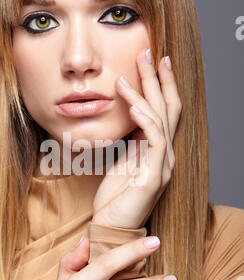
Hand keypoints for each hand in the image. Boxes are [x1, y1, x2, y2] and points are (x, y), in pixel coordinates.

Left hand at [92, 50, 181, 228]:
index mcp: (158, 151)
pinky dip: (144, 118)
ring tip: (132, 70)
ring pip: (161, 119)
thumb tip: (128, 114)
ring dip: (147, 92)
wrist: (111, 228)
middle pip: (167, 109)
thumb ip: (131, 140)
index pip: (164, 111)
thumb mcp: (122, 160)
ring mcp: (163, 166)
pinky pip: (154, 140)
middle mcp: (166, 156)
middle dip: (158, 79)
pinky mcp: (155, 177)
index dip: (161, 85)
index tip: (153, 60)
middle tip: (148, 51)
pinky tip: (131, 102)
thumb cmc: (115, 197)